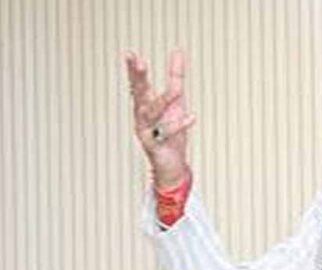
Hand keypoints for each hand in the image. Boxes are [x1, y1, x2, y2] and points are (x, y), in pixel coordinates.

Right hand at [125, 50, 195, 188]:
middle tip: (140, 63)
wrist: (171, 165)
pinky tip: (191, 117)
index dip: (134, 70)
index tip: (130, 54)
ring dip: (163, 101)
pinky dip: (179, 125)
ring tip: (178, 90)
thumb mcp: (176, 101)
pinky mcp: (154, 146)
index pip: (138, 84)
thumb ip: (175, 77)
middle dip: (139, 79)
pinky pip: (166, 134)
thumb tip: (177, 52)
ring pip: (151, 114)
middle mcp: (142, 117)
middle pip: (139, 95)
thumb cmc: (171, 133)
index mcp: (145, 105)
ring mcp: (146, 132)